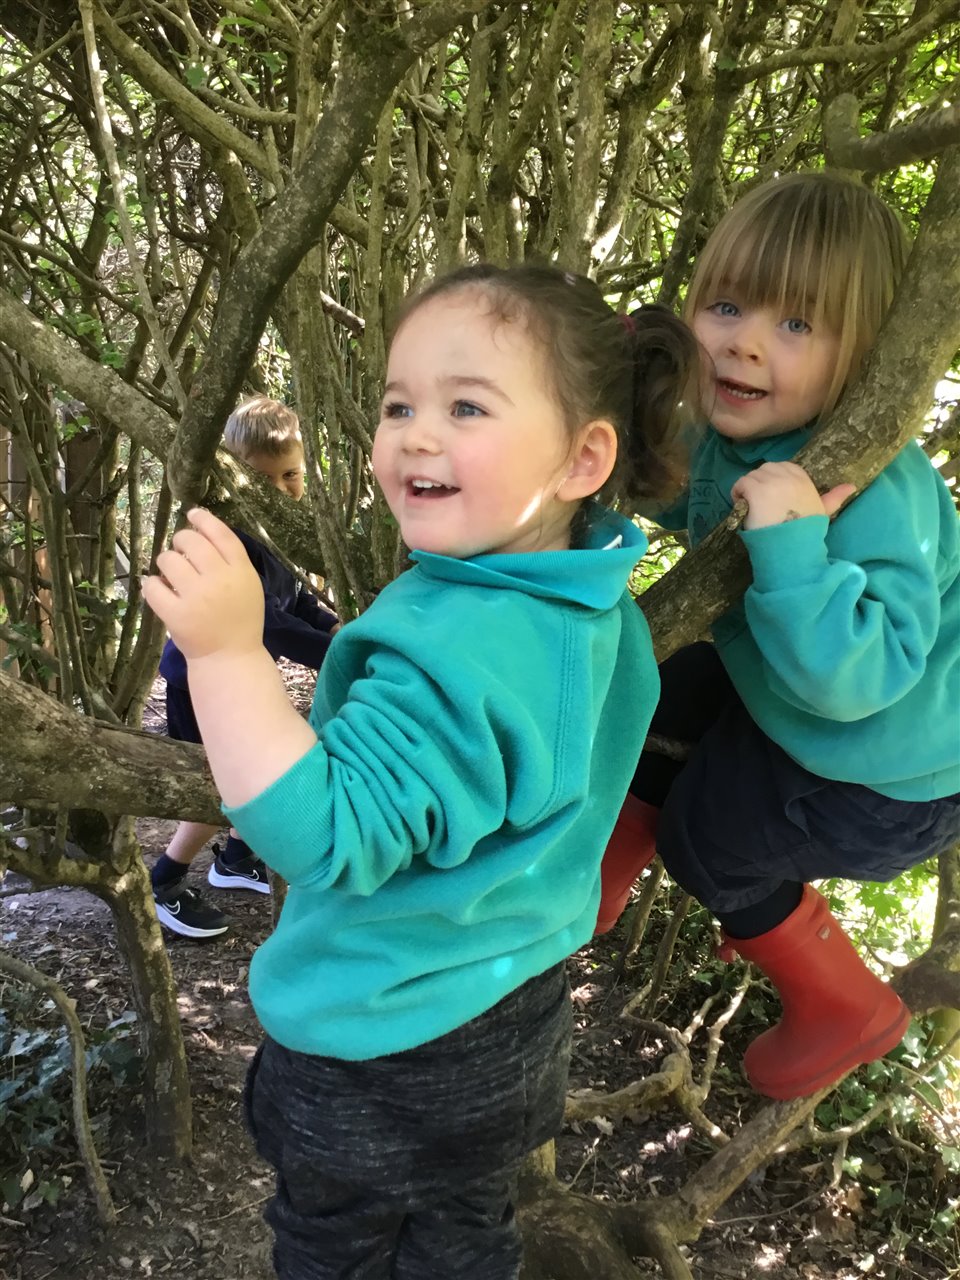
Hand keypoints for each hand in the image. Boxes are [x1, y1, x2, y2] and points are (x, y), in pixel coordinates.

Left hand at [142, 509, 264, 659]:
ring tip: (171, 577)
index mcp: (241, 572)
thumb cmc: (239, 620)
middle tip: (180, 552)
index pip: (221, 534)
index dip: (204, 520)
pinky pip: (152, 587)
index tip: (192, 514)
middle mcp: (220, 580)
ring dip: (166, 563)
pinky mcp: (176, 615)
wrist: (230, 658)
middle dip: (180, 541)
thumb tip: (199, 529)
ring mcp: (197, 598)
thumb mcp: (247, 586)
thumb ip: (230, 560)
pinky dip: (152, 585)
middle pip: (190, 541)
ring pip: (168, 560)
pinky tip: (158, 590)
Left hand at [731, 462, 855, 529]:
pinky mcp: (755, 489)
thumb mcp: (823, 511)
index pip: (781, 467)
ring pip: (750, 477)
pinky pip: (740, 484)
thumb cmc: (806, 530)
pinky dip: (738, 495)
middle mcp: (786, 475)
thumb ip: (834, 497)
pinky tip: (743, 508)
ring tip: (752, 509)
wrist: (792, 545)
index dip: (773, 482)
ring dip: (747, 491)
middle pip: (764, 470)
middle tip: (761, 505)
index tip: (772, 500)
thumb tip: (853, 485)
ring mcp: (770, 481)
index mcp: (802, 478)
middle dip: (759, 484)